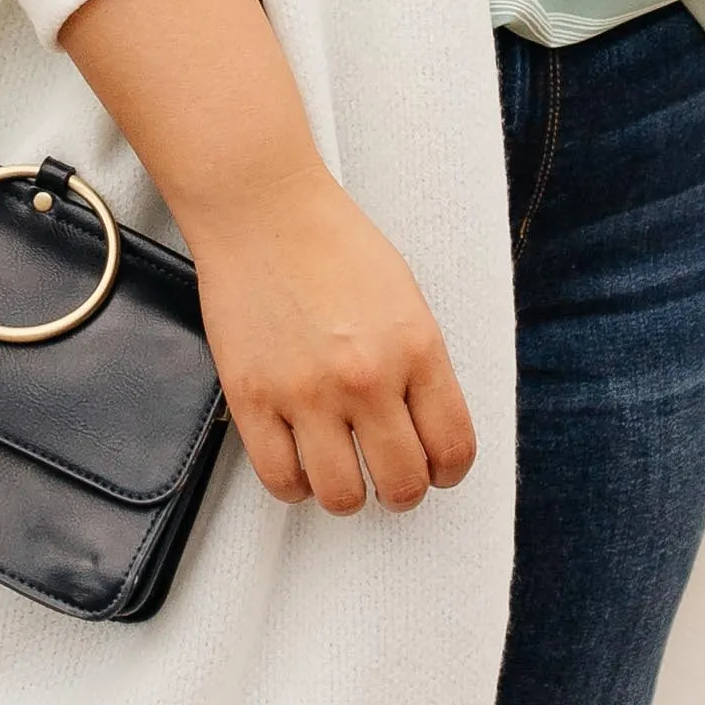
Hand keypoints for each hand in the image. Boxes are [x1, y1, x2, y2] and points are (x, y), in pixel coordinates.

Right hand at [191, 167, 477, 516]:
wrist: (262, 209)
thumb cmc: (334, 244)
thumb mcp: (407, 299)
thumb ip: (420, 365)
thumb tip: (428, 429)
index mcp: (416, 349)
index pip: (453, 447)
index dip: (449, 472)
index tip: (438, 471)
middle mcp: (366, 378)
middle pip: (402, 484)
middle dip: (403, 491)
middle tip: (392, 480)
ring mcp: (306, 393)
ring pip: (342, 496)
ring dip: (349, 495)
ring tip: (344, 474)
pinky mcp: (252, 399)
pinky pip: (281, 478)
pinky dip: (295, 486)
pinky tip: (301, 465)